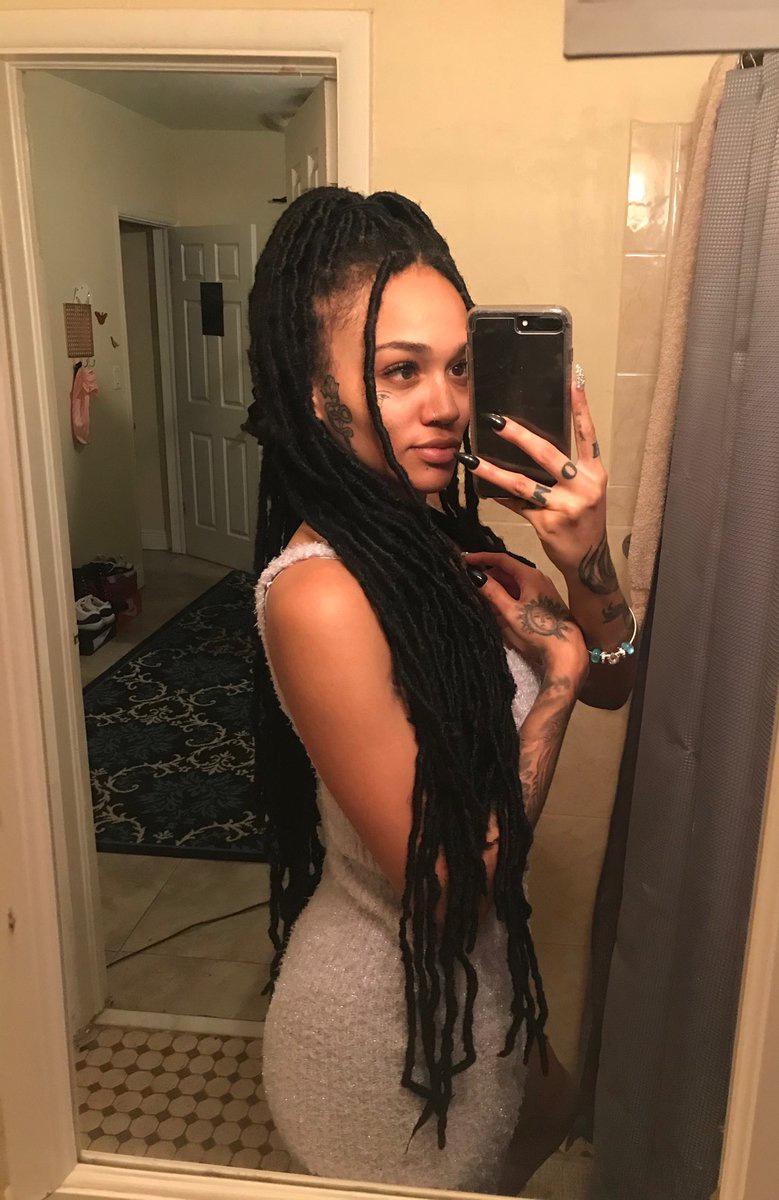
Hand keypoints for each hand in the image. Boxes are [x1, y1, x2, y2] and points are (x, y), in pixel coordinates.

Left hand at [461, 366, 608, 582]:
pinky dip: (501, 497)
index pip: (587, 433)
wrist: (590, 561)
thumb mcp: (585, 492)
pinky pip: (517, 505)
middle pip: (547, 454)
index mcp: (595, 473)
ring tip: (471, 458)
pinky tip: (483, 489)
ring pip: (522, 483)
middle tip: (495, 420)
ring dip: (493, 470)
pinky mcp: (547, 524)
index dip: (581, 405)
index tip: (573, 378)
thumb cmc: (584, 521)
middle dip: (518, 435)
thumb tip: (533, 446)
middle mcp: (583, 487)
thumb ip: (568, 471)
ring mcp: (565, 507)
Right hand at [464, 551, 588, 681]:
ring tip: (481, 595)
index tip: (465, 559)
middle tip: (470, 581)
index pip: (502, 559)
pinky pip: (521, 592)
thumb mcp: (511, 612)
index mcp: (530, 575)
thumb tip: (476, 576)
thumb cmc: (537, 629)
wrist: (565, 649)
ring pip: (514, 582)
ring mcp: (542, 589)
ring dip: (498, 586)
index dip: (482, 557)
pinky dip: (507, 595)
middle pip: (508, 570)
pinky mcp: (543, 601)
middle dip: (489, 574)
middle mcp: (537, 578)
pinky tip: (498, 605)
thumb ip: (493, 593)